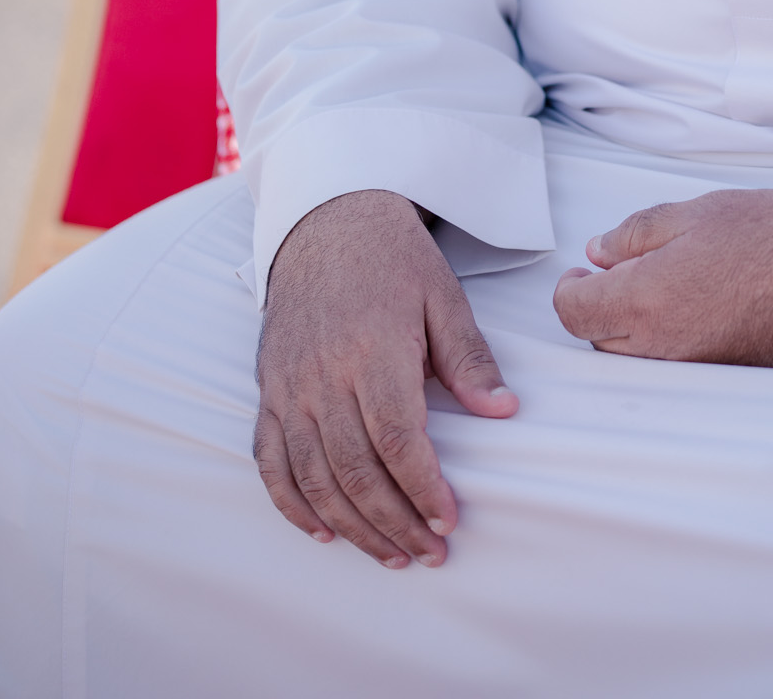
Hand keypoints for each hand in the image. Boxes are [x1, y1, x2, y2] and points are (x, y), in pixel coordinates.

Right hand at [254, 189, 517, 567]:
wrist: (327, 219)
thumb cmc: (392, 258)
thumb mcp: (443, 295)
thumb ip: (468, 358)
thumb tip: (502, 411)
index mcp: (373, 348)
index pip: (397, 439)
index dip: (423, 488)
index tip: (450, 520)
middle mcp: (324, 374)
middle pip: (355, 470)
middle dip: (395, 522)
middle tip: (429, 552)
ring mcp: (290, 385)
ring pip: (313, 476)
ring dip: (352, 525)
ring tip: (391, 553)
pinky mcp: (270, 389)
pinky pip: (270, 460)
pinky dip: (292, 503)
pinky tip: (323, 529)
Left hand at [551, 188, 772, 367]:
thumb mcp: (698, 212)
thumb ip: (636, 234)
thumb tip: (598, 254)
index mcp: (648, 300)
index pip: (575, 312)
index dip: (573, 288)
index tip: (585, 271)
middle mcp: (666, 349)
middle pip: (602, 342)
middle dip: (603, 309)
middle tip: (626, 273)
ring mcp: (699, 373)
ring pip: (640, 361)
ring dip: (638, 330)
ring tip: (670, 286)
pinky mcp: (729, 382)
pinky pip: (681, 370)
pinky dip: (677, 344)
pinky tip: (704, 307)